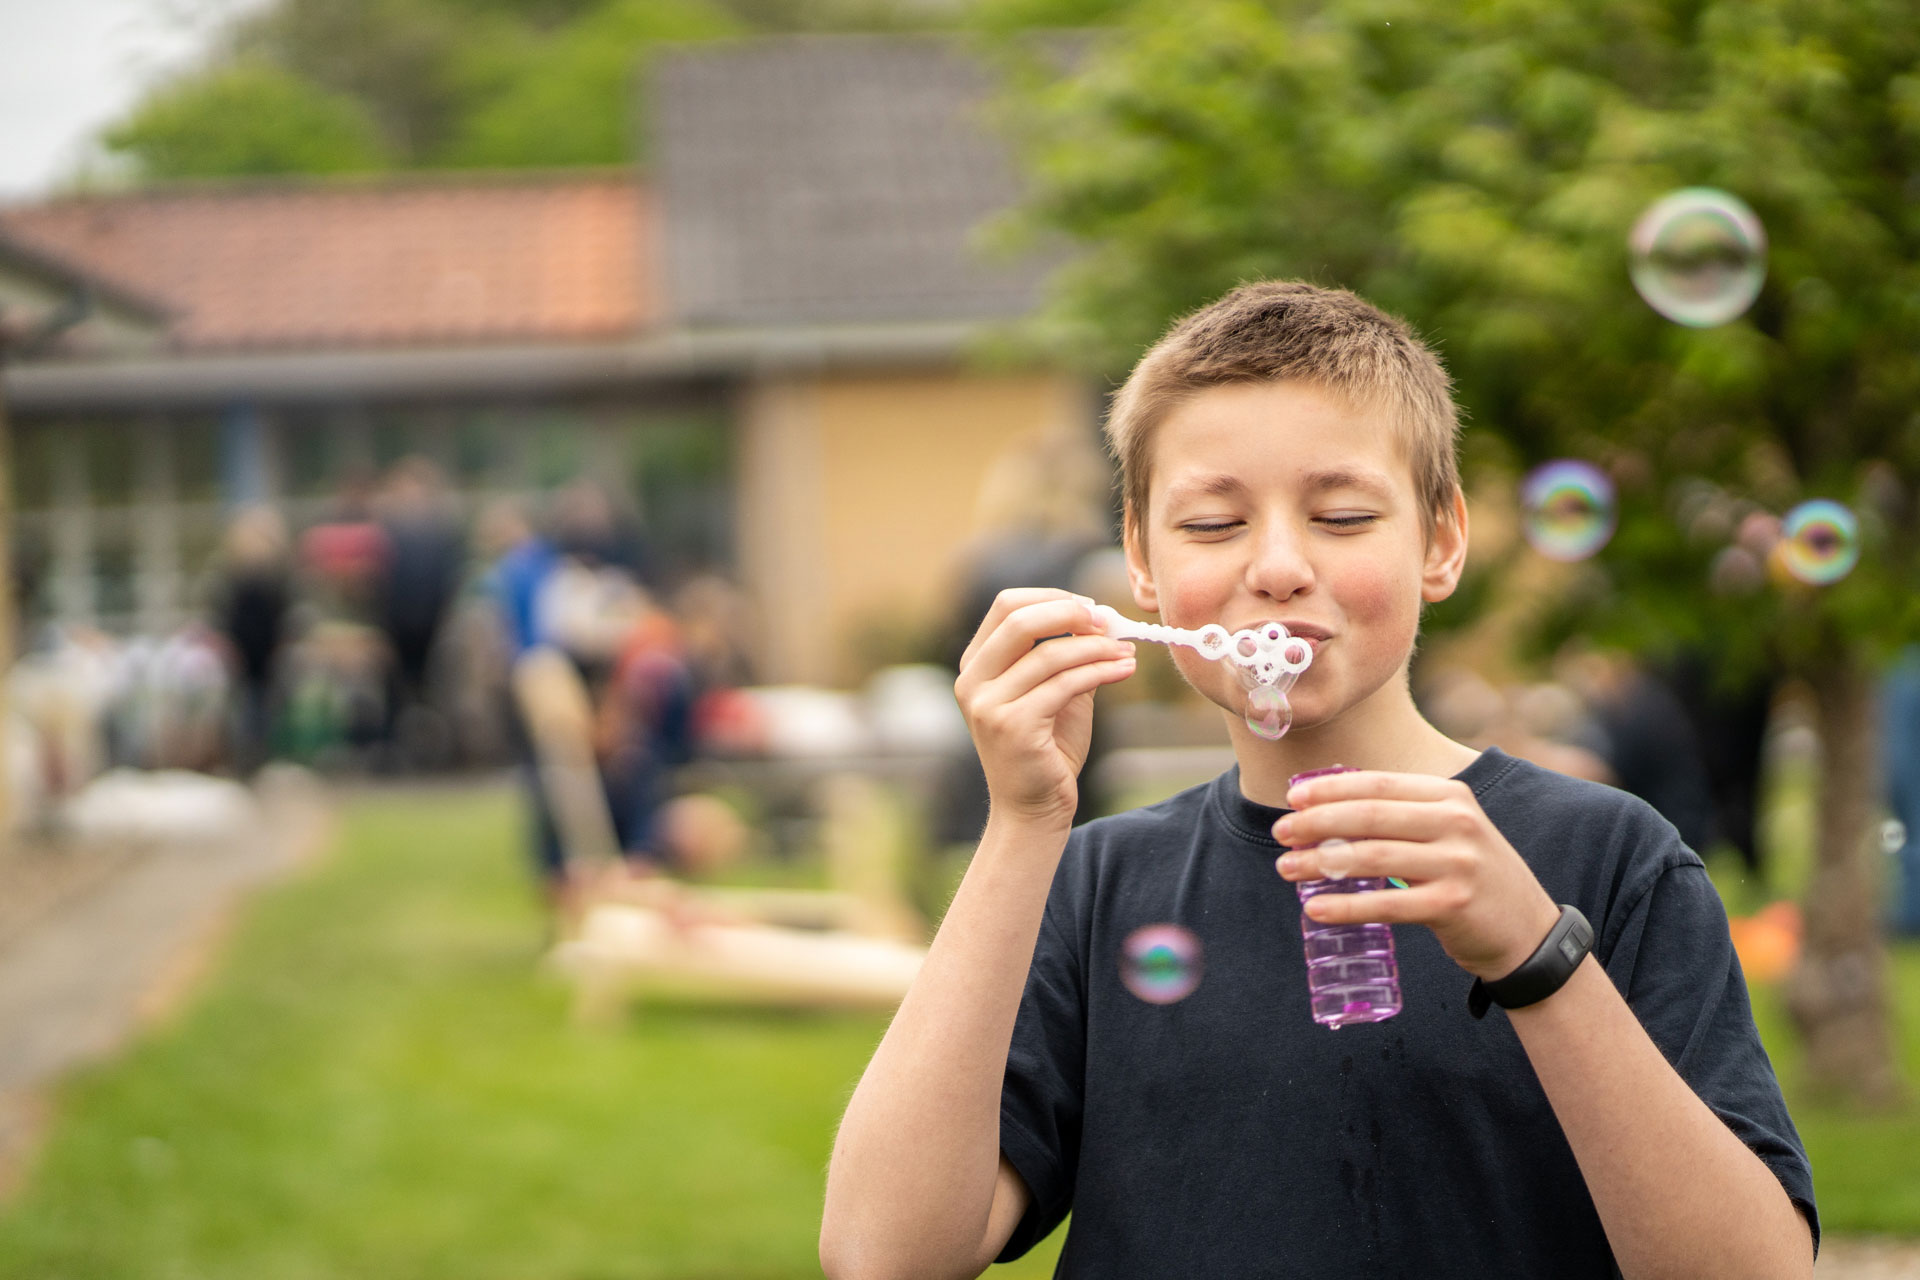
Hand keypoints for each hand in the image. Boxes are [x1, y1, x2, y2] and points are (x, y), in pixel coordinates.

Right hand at [954, 588, 1136, 825]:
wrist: (1034, 810)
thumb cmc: (1045, 750)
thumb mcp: (1054, 692)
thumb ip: (1067, 655)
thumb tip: (1101, 618)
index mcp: (976, 665)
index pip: (1006, 606)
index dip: (1052, 598)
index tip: (1090, 608)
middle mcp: (972, 681)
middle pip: (1020, 619)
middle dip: (1070, 614)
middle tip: (1108, 622)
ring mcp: (988, 704)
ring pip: (1049, 653)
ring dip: (1096, 647)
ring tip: (1126, 652)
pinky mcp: (1013, 726)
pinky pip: (1064, 684)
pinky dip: (1100, 670)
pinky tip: (1123, 669)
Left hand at [1271, 770, 1561, 981]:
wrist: (1528, 930)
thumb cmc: (1469, 876)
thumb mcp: (1448, 831)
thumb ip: (1401, 816)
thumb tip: (1325, 807)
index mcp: (1450, 796)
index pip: (1378, 784)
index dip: (1330, 790)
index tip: (1292, 799)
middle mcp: (1456, 823)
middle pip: (1370, 817)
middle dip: (1317, 823)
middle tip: (1281, 833)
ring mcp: (1458, 864)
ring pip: (1373, 858)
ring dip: (1321, 862)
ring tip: (1286, 869)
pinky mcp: (1454, 905)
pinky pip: (1387, 904)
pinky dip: (1347, 906)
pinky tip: (1316, 908)